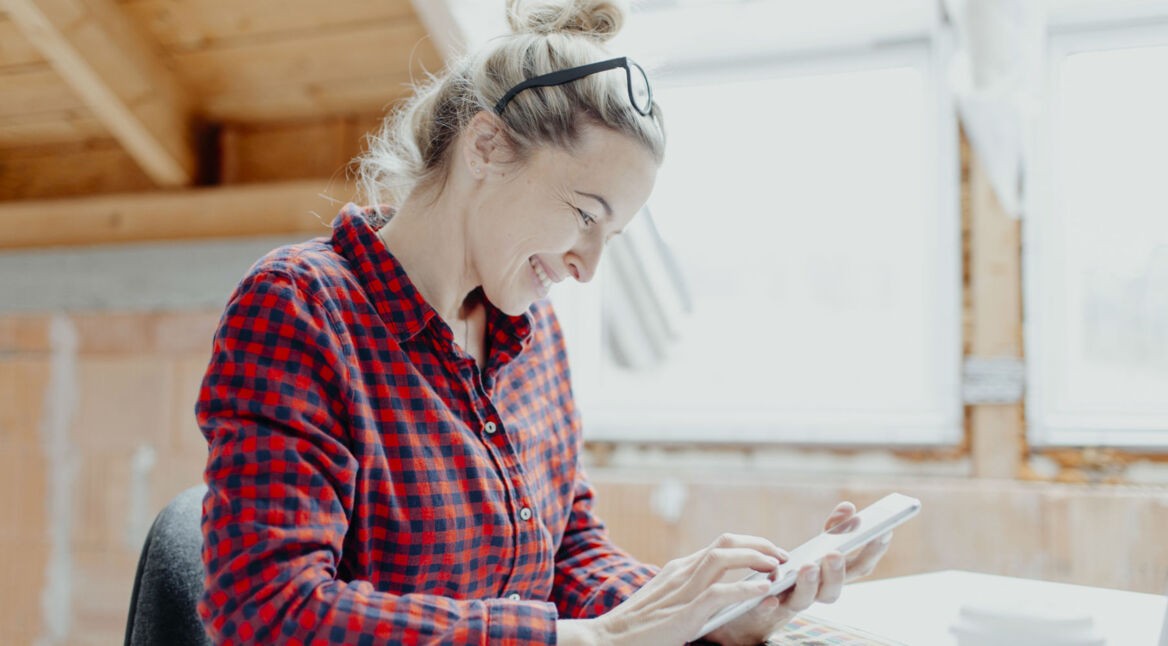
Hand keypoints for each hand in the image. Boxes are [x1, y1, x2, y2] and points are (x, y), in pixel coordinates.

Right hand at [587, 533, 789, 645]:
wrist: (604, 640)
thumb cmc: (635, 628)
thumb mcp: (665, 601)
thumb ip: (688, 592)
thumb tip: (719, 592)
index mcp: (678, 569)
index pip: (721, 545)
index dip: (751, 546)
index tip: (771, 556)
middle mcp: (681, 572)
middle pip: (726, 542)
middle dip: (760, 545)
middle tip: (782, 557)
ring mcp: (681, 591)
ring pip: (724, 557)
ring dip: (756, 558)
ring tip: (777, 568)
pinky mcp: (683, 613)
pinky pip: (719, 592)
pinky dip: (745, 588)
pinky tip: (763, 590)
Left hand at [700, 501, 892, 644]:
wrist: (751, 608)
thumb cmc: (793, 573)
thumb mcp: (816, 548)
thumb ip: (833, 529)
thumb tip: (849, 508)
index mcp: (831, 577)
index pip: (860, 566)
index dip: (873, 550)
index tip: (884, 530)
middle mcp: (816, 593)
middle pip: (834, 589)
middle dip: (838, 571)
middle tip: (834, 553)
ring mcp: (791, 602)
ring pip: (805, 600)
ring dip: (809, 584)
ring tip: (807, 566)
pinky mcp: (765, 609)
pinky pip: (768, 610)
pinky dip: (770, 603)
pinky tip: (769, 595)